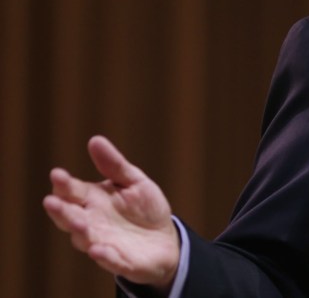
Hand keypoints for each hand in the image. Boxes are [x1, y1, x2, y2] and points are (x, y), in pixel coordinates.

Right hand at [43, 135, 179, 291]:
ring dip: (79, 231)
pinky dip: (104, 256)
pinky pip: (109, 260)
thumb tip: (95, 140)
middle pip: (69, 217)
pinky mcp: (119, 261)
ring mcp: (102, 242)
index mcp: (93, 200)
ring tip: (78, 222)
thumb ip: (115, 165)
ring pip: (84, 239)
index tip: (57, 174)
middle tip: (52, 201)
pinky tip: (98, 250)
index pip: (72, 192)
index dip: (64, 184)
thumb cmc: (145, 208)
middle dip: (60, 210)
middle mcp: (91, 222)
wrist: (165, 239)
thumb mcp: (135, 182)